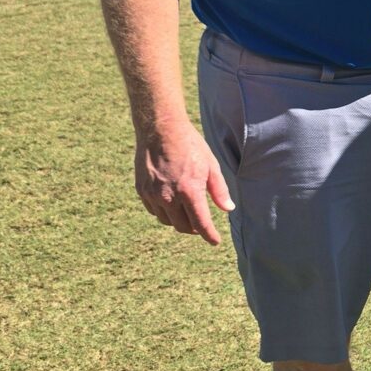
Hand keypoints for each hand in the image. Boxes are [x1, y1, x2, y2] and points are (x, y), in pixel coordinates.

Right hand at [135, 121, 233, 245]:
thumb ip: (219, 190)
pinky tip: (171, 204)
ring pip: (167, 220)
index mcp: (189, 191)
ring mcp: (153, 194)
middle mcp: (169, 197)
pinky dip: (164, 212)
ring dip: (178, 221)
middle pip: (182, 226)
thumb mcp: (211, 165)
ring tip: (187, 213)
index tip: (215, 241)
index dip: (209, 235)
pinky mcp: (141, 190)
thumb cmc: (190, 145)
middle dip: (194, 229)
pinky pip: (154, 210)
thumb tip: (228, 208)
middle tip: (201, 225)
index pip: (201, 223)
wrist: (160, 129)